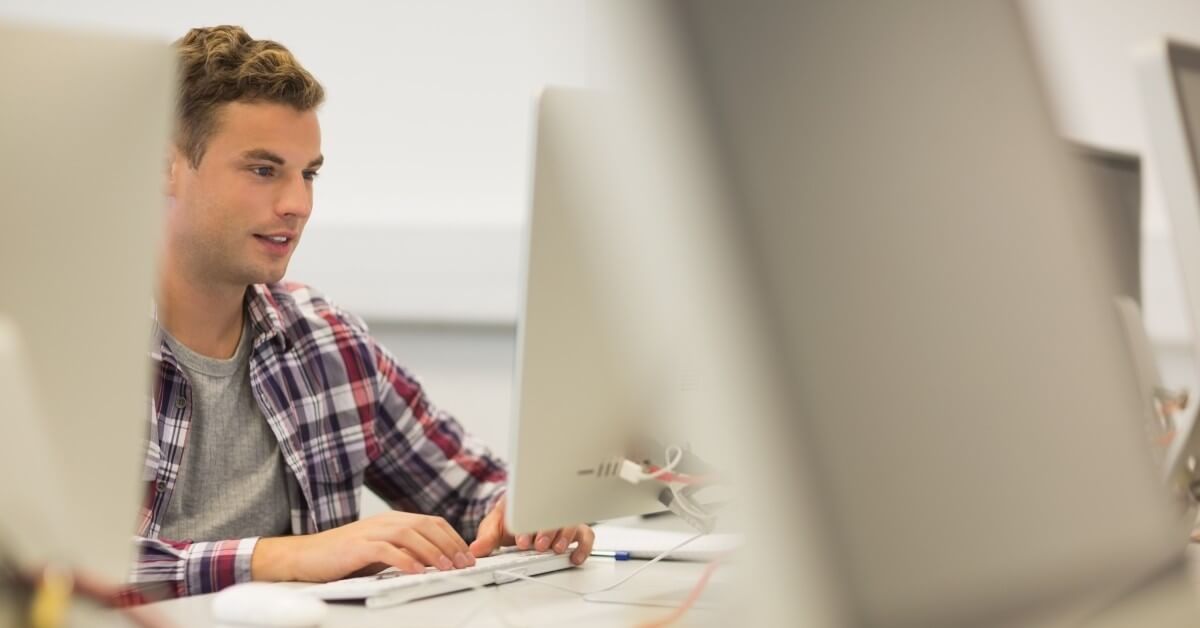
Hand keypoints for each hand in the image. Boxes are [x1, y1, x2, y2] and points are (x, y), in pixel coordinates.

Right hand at [251, 511, 477, 582]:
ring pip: (410, 535)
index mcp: (393, 520)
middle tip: (464, 564)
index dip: (453, 537)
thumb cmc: (342, 556)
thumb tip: (433, 562)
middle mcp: (385, 522)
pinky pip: (386, 551)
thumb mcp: (380, 551)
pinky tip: (416, 571)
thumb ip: (404, 551)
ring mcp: (371, 532)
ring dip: (432, 552)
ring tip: (446, 567)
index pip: (432, 522)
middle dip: (449, 545)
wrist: (305, 556)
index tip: (467, 555)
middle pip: (426, 526)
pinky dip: (404, 560)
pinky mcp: (357, 547)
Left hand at [468, 495, 594, 564]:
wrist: (516, 517)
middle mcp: (548, 509)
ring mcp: (562, 519)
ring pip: (571, 523)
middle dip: (547, 531)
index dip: (527, 524)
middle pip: (555, 515)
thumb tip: (476, 549)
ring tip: (557, 549)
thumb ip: (486, 539)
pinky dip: (583, 546)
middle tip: (539, 545)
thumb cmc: (508, 519)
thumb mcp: (493, 526)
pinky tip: (575, 557)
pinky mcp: (574, 530)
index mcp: (527, 502)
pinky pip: (585, 536)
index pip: (532, 508)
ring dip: (565, 536)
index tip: (520, 539)